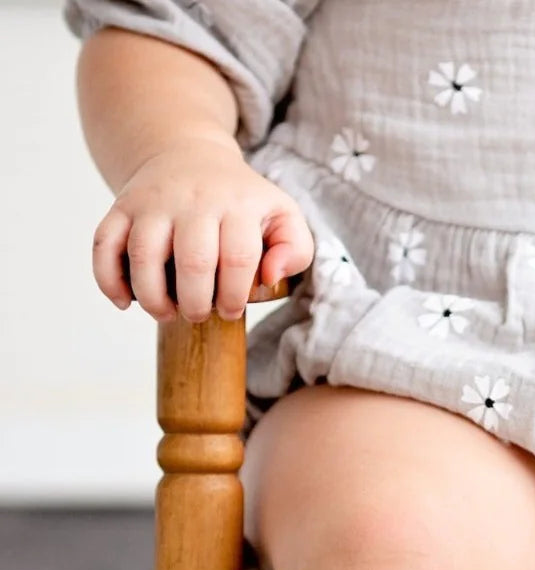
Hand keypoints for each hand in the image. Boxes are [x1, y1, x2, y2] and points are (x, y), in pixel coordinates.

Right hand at [92, 134, 314, 323]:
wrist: (191, 155)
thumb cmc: (243, 201)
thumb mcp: (283, 216)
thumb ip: (295, 250)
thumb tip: (271, 277)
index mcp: (238, 205)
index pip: (238, 258)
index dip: (234, 296)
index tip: (230, 312)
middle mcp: (194, 200)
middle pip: (192, 261)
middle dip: (196, 303)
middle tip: (198, 315)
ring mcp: (153, 201)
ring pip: (143, 254)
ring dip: (153, 297)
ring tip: (166, 313)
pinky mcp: (121, 206)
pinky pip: (105, 243)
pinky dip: (108, 278)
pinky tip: (124, 302)